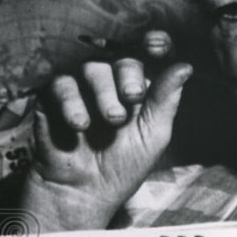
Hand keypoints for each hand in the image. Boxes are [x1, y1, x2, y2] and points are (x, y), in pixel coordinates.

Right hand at [22, 30, 191, 230]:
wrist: (84, 192)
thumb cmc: (122, 166)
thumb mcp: (153, 134)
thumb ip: (166, 99)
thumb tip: (185, 66)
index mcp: (137, 87)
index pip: (146, 55)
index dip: (153, 44)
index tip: (157, 45)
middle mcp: (109, 82)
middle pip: (121, 58)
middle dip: (129, 76)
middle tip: (132, 99)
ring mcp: (80, 88)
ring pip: (92, 67)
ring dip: (103, 92)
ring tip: (110, 121)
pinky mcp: (51, 97)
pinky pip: (61, 83)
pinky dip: (72, 102)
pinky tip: (80, 124)